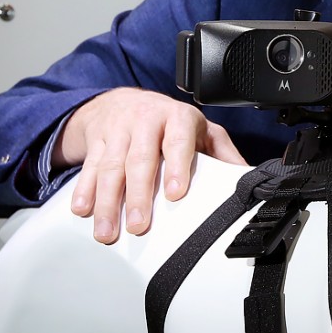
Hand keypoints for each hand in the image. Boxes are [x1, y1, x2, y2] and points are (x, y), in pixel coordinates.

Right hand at [53, 87, 246, 243]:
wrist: (126, 101)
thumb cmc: (170, 123)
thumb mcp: (201, 131)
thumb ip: (222, 154)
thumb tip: (248, 179)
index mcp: (178, 118)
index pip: (178, 141)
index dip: (176, 166)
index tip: (176, 193)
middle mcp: (147, 121)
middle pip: (140, 159)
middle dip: (138, 195)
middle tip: (139, 226)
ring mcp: (119, 131)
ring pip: (112, 167)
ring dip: (108, 202)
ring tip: (108, 231)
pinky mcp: (97, 141)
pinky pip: (90, 167)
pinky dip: (85, 190)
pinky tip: (82, 210)